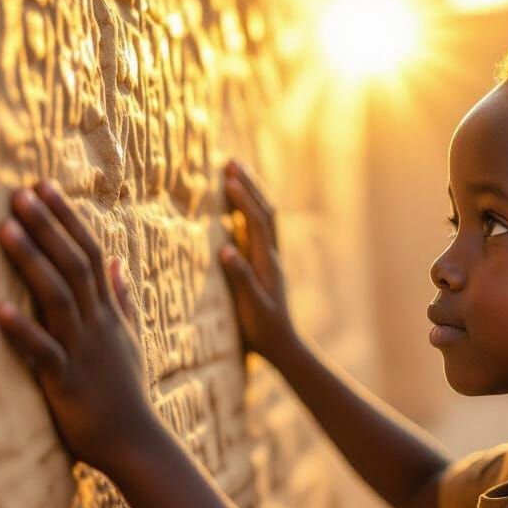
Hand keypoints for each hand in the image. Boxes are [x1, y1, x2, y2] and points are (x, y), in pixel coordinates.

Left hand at [0, 180, 156, 474]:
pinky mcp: (67, 381)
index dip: (67, 218)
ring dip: (33, 262)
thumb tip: (117, 262)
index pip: (90, 252)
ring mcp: (84, 350)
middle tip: (19, 193)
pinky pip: (44, 352)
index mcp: (109, 312)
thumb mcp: (130, 337)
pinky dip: (23, 331)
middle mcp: (97, 324)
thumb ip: (123, 297)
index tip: (44, 186)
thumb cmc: (126, 390)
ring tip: (6, 230)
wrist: (135, 441)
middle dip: (47, 227)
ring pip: (60, 298)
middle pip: (74, 264)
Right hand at [219, 158, 297, 365]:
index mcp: (267, 262)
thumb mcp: (251, 305)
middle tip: (231, 163)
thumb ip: (240, 277)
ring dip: (253, 194)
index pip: (256, 223)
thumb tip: (225, 248)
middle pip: (265, 212)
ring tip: (237, 174)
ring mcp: (271, 259)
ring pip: (266, 217)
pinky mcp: (267, 264)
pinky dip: (251, 211)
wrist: (282, 344)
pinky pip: (261, 229)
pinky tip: (241, 208)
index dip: (243, 200)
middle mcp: (272, 256)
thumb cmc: (263, 329)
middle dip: (249, 186)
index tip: (228, 179)